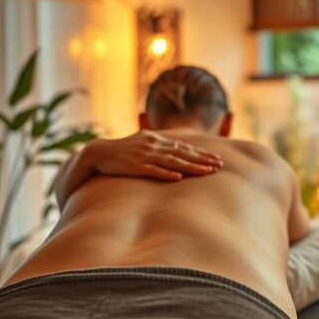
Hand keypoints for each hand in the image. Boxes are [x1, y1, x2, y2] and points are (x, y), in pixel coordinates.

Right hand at [85, 130, 222, 181]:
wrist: (97, 153)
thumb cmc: (122, 152)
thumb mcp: (143, 144)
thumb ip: (160, 147)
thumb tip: (176, 153)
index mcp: (156, 139)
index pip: (184, 147)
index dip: (202, 154)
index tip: (217, 159)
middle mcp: (153, 145)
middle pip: (183, 153)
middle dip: (203, 160)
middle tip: (220, 165)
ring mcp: (144, 156)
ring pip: (173, 162)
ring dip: (191, 167)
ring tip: (207, 172)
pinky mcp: (134, 167)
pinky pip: (153, 170)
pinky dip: (166, 173)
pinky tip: (178, 178)